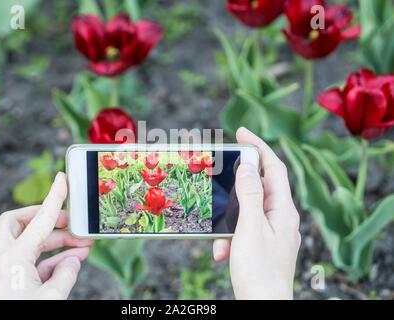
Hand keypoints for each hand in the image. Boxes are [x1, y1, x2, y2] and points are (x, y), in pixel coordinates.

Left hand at [0, 172, 93, 299]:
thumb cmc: (23, 315)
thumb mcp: (52, 297)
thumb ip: (66, 275)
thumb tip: (73, 261)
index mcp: (13, 258)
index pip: (40, 219)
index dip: (54, 197)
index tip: (62, 179)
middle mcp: (5, 259)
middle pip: (20, 223)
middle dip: (46, 218)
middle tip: (71, 221)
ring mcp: (7, 270)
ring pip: (30, 243)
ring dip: (57, 242)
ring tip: (84, 246)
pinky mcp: (12, 281)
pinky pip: (33, 262)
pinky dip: (53, 259)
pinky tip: (72, 263)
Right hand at [213, 127, 300, 299]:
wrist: (264, 306)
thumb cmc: (259, 270)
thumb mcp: (250, 228)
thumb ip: (249, 195)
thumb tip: (247, 166)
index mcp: (283, 209)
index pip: (274, 167)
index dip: (259, 146)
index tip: (241, 131)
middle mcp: (281, 217)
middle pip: (259, 187)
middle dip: (237, 184)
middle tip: (221, 175)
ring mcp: (273, 232)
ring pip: (247, 211)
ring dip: (229, 219)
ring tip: (218, 239)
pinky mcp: (263, 245)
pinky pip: (245, 230)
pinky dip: (231, 237)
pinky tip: (222, 252)